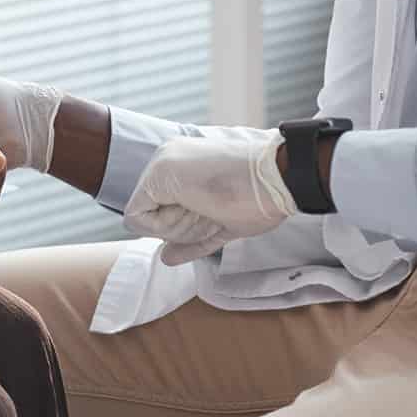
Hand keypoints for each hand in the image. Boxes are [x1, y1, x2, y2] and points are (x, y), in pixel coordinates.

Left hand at [123, 134, 296, 264]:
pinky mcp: (157, 174)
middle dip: (178, 229)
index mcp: (184, 165)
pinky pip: (137, 218)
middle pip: (152, 215)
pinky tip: (196, 209)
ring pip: (144, 219)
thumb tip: (165, 258)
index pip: (162, 210)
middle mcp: (167, 159)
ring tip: (210, 206)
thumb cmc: (261, 198)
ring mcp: (160, 164)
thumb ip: (190, 239)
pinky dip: (164, 228)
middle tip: (212, 211)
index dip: (182, 227)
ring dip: (177, 228)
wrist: (279, 176)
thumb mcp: (220, 221)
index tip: (212, 215)